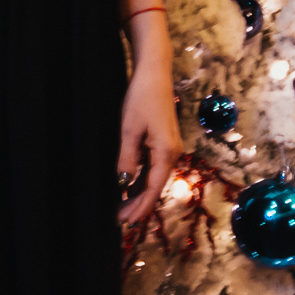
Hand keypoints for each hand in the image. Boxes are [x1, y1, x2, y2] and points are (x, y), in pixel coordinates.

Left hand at [117, 56, 180, 224]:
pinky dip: (143, 178)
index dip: (140, 207)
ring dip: (140, 192)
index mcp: (166, 152)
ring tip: (122, 207)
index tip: (126, 221)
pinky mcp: (165, 142)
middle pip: (156, 186)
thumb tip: (124, 183)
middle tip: (120, 219)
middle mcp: (173, 153)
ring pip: (155, 177)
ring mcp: (171, 148)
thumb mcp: (129, 129)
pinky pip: (154, 166)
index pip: (153, 189)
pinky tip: (130, 186)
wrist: (154, 73)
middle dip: (139, 204)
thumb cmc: (142, 97)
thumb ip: (127, 158)